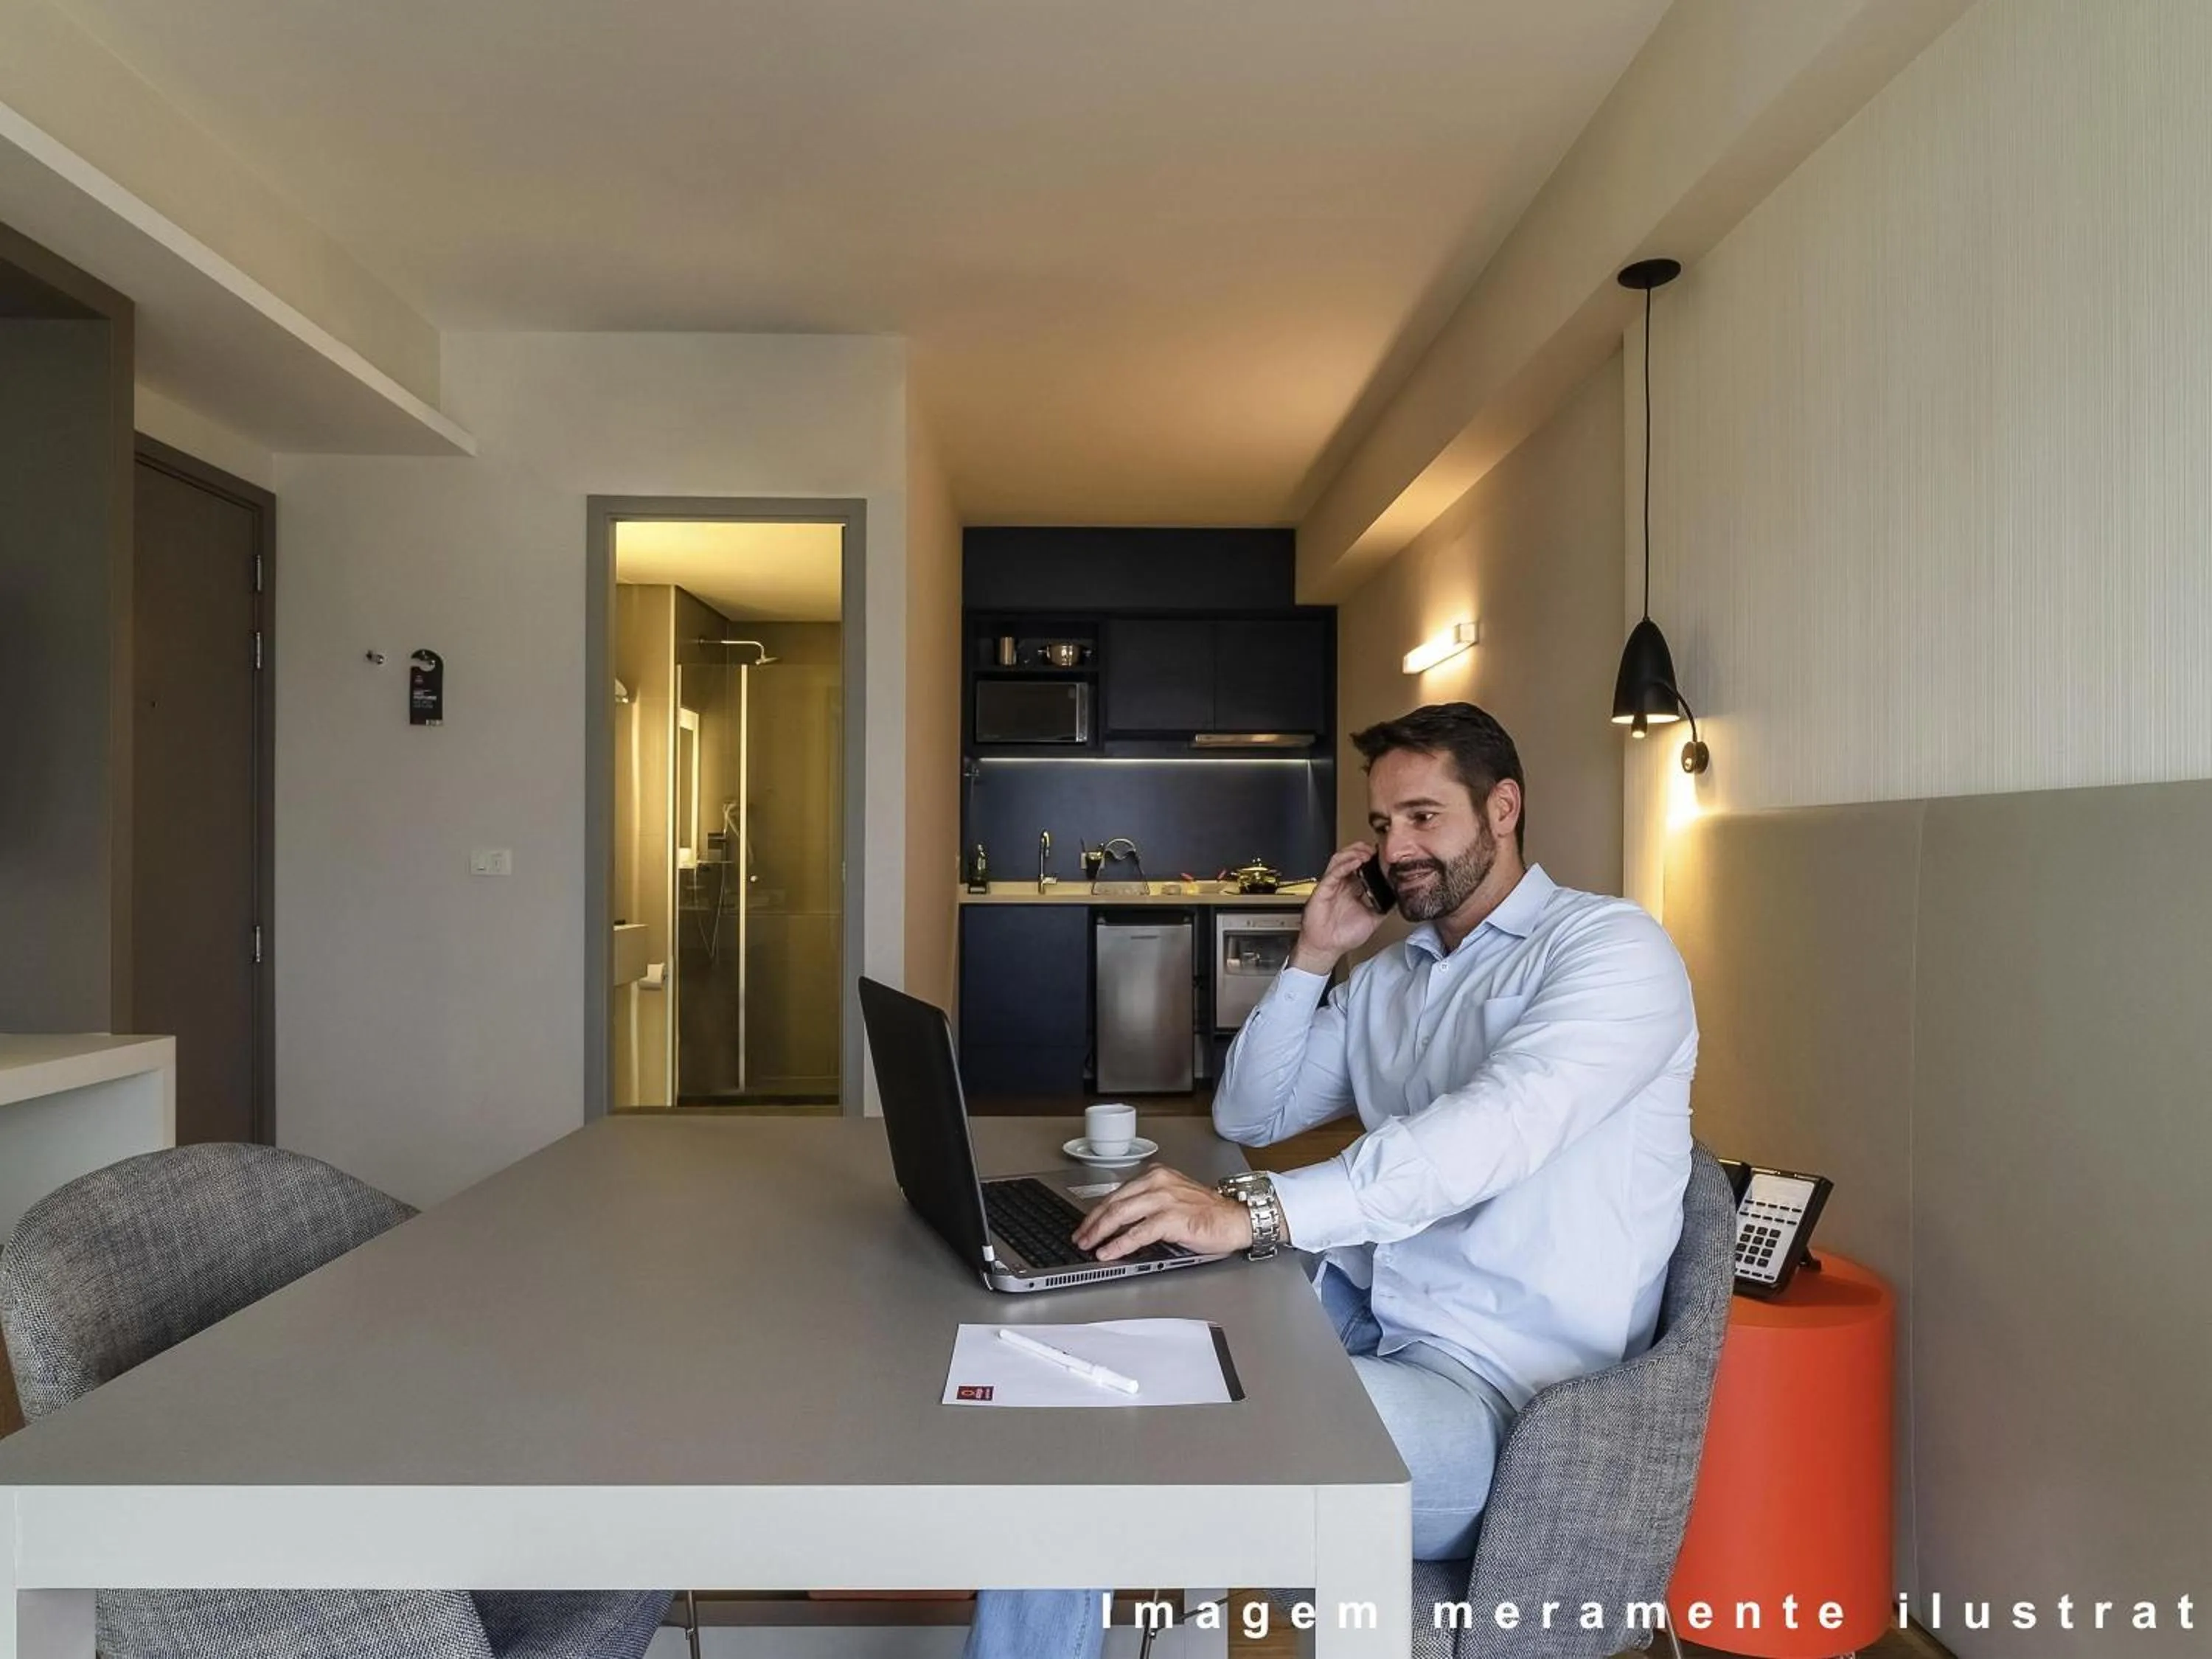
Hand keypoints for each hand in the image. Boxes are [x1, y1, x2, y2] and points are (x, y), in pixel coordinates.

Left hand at [1072, 1167, 1252, 1261]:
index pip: (1117, 1193)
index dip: (1097, 1211)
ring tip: (1088, 1245)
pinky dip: (1119, 1244)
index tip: (1085, 1225)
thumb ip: (1148, 1204)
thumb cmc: (1207, 1213)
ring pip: (1121, 1214)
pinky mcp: (1172, 1218)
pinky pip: (1138, 1232)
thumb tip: (1118, 1223)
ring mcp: (1165, 1199)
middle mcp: (1158, 1182)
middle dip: (1092, 1222)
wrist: (1236, 1219)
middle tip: (1080, 1237)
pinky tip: (1109, 1252)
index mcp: (1156, 1176)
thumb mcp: (1173, 1199)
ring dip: (1100, 1232)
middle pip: (1113, 1202)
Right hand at [1292, 841, 1385, 972]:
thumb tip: (1399, 898)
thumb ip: (1384, 907)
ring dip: (1354, 853)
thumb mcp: (1372, 919)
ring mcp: (1332, 885)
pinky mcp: (1323, 889)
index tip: (1384, 855)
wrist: (1327, 947)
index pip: (1362, 866)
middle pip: (1350, 857)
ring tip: (1367, 853)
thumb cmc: (1343, 935)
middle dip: (1363, 849)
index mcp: (1353, 889)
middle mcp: (1342, 884)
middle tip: (1376, 849)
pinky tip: (1355, 862)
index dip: (1372, 858)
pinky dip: (1345, 865)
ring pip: (1340, 859)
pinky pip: (1333, 872)